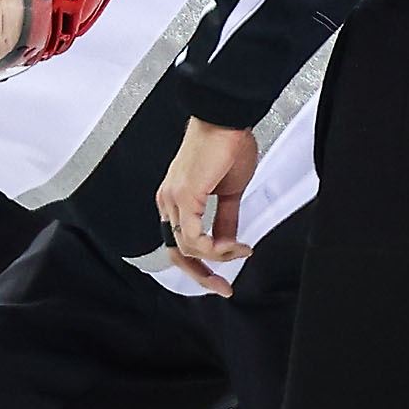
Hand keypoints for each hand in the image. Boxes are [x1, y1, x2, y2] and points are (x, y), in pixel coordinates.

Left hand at [155, 117, 258, 296]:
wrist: (226, 120)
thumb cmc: (227, 146)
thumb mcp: (228, 192)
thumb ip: (225, 220)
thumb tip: (230, 242)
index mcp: (175, 199)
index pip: (179, 242)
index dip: (200, 266)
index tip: (223, 279)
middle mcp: (168, 201)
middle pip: (176, 252)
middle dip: (201, 276)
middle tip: (223, 287)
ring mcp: (173, 198)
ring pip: (187, 248)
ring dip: (218, 257)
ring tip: (240, 249)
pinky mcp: (184, 196)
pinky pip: (193, 237)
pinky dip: (216, 248)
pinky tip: (235, 245)